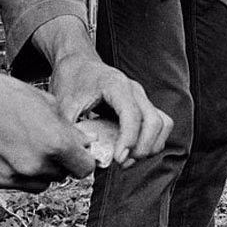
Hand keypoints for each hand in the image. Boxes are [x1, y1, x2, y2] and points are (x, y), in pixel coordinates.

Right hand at [0, 41, 94, 191]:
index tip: (77, 151)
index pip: (84, 169)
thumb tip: (84, 143)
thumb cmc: (2, 94)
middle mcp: (35, 166)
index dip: (82, 159)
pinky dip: (17, 172)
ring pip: (41, 183)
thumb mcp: (45, 103)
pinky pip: (16, 183)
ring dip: (40, 170)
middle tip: (47, 142)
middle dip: (60, 162)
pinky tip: (6, 149)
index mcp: (54, 144)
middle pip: (63, 176)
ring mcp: (12, 177)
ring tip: (25, 144)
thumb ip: (68, 128)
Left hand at [50, 53, 172, 166]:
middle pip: (155, 122)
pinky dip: (152, 141)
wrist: (77, 64)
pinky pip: (160, 125)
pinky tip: (133, 150)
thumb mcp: (63, 104)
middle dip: (142, 148)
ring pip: (163, 124)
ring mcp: (142, 98)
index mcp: (116, 85)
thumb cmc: (71, 80)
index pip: (133, 115)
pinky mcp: (143, 106)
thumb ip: (72, 130)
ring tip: (128, 159)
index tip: (118, 158)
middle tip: (122, 162)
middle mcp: (135, 90)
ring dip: (150, 146)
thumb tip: (82, 156)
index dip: (129, 140)